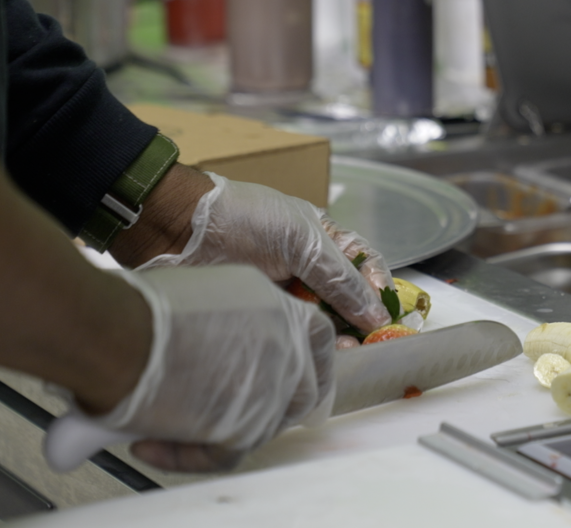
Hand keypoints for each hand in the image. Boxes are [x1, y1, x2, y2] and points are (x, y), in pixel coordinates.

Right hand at [73, 265, 336, 472]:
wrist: (116, 332)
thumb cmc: (135, 308)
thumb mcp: (198, 294)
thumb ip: (222, 323)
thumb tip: (207, 351)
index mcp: (276, 305)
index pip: (316, 338)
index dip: (307, 361)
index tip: (290, 377)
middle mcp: (285, 343)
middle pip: (304, 389)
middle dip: (275, 408)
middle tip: (228, 415)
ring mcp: (273, 385)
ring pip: (266, 426)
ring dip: (225, 434)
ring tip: (173, 426)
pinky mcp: (249, 424)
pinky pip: (225, 455)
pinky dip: (185, 457)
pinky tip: (149, 446)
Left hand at [136, 172, 392, 332]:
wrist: (182, 229)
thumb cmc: (244, 219)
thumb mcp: (304, 241)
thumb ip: (342, 279)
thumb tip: (376, 316)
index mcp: (323, 237)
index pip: (365, 264)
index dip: (379, 287)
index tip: (387, 313)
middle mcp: (308, 266)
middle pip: (347, 298)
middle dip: (361, 319)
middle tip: (371, 342)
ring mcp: (285, 291)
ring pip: (322, 319)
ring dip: (338, 334)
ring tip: (345, 348)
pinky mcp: (264, 313)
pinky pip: (294, 331)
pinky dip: (309, 342)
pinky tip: (317, 351)